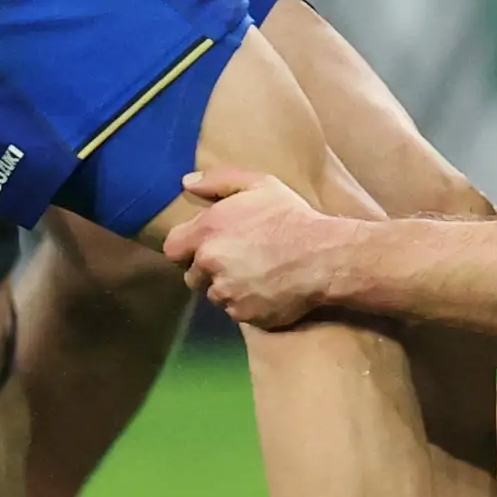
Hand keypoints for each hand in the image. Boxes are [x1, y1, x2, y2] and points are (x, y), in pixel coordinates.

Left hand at [164, 170, 356, 328]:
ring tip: (254, 275)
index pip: (172, 249)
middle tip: (234, 261)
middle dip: (207, 271)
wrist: (324, 256)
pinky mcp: (244, 315)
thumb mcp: (258, 184)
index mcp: (207, 231)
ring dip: (227, 288)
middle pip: (192, 276)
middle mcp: (210, 264)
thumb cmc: (291, 217)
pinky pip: (235, 312)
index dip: (186, 250)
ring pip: (215, 295)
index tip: (204, 247)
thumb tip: (187, 183)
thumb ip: (218, 181)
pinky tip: (265, 289)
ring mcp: (227, 293)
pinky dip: (245, 304)